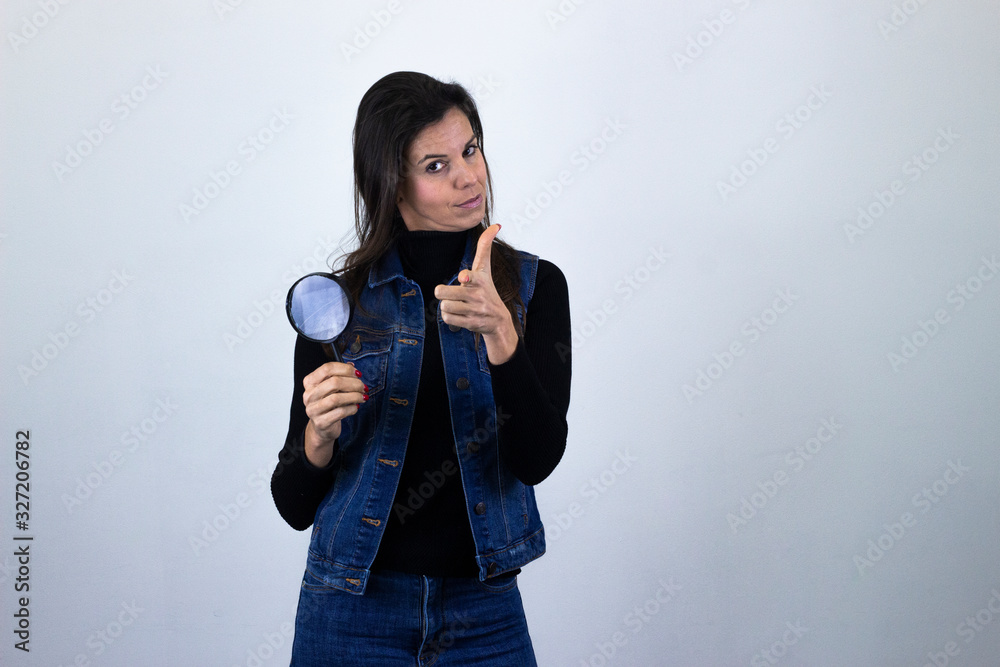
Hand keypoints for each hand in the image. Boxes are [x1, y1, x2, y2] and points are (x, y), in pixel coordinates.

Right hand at [302, 361, 366, 466]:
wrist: (322, 427)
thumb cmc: (329, 404)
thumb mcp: (332, 388)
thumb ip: (340, 375)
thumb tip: (352, 366)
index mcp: (310, 382)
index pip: (327, 368)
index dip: (346, 369)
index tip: (358, 374)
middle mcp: (309, 395)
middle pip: (334, 382)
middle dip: (354, 383)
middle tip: (363, 387)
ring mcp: (313, 410)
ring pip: (337, 398)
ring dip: (354, 396)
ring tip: (362, 397)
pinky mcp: (321, 422)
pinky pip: (340, 412)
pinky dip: (352, 408)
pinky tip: (356, 407)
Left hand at [434, 224, 517, 364]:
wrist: (498, 320)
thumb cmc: (487, 290)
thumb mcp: (485, 269)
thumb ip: (485, 247)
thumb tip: (496, 225)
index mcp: (479, 279)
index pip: (468, 276)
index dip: (464, 277)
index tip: (464, 278)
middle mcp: (477, 294)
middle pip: (442, 292)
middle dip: (442, 293)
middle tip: (452, 294)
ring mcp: (475, 310)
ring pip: (444, 306)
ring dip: (447, 306)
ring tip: (458, 305)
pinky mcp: (471, 323)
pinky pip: (447, 319)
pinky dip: (449, 317)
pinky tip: (459, 315)